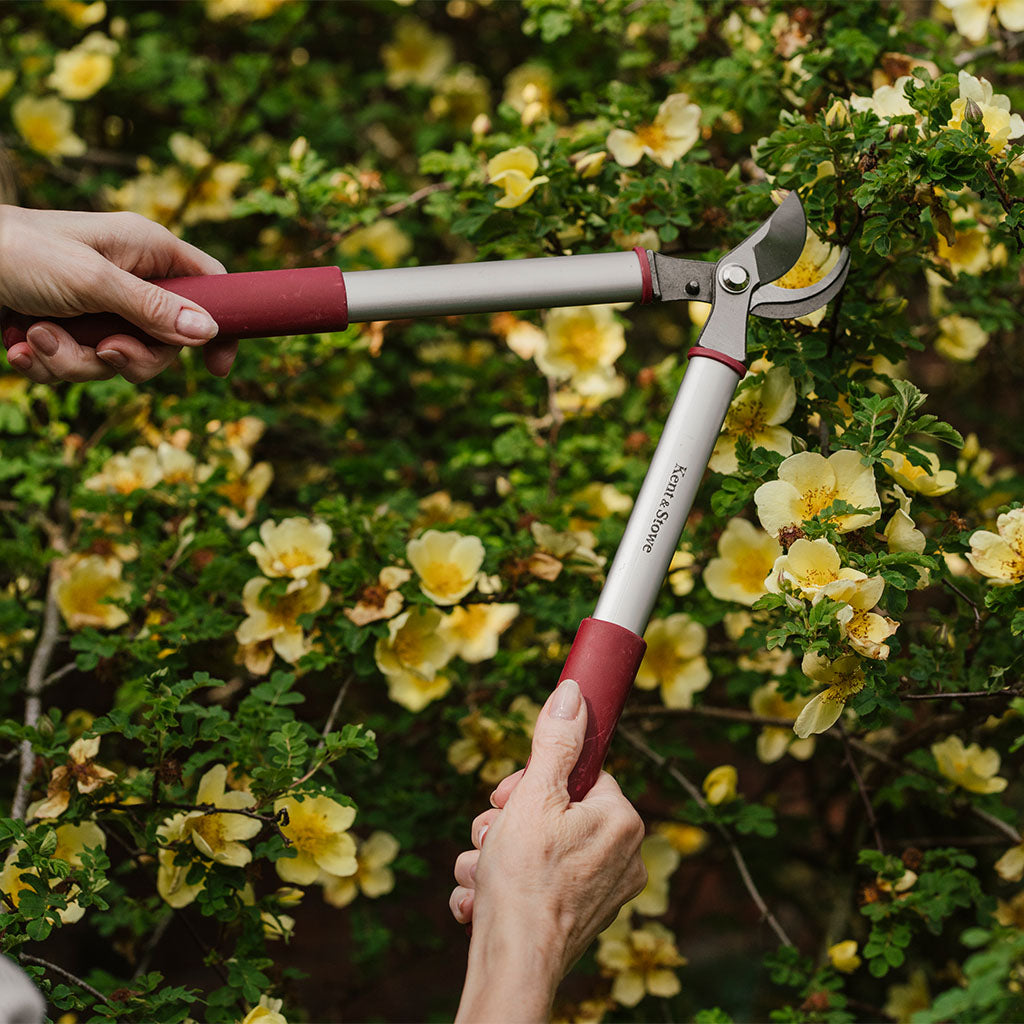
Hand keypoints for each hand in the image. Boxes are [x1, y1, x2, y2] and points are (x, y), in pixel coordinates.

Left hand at [0, 205, 235, 383]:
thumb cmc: (15, 252)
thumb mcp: (91, 281)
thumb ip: (151, 308)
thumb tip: (207, 331)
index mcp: (145, 250)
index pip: (208, 286)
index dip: (219, 326)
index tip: (217, 369)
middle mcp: (127, 279)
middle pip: (163, 342)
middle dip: (126, 357)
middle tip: (102, 350)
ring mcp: (95, 307)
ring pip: (114, 361)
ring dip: (73, 360)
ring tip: (35, 337)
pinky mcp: (64, 329)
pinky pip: (76, 365)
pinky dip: (46, 364)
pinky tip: (17, 344)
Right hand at [451, 678, 646, 1022]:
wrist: (513, 966)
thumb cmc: (524, 881)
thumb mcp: (534, 796)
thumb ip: (555, 742)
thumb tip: (572, 693)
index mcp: (621, 820)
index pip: (578, 774)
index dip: (535, 781)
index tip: (506, 795)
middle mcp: (623, 856)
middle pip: (555, 811)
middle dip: (508, 821)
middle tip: (490, 835)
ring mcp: (603, 892)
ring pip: (538, 849)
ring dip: (496, 855)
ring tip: (482, 873)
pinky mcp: (580, 920)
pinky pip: (538, 885)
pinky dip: (504, 887)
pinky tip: (483, 899)